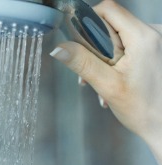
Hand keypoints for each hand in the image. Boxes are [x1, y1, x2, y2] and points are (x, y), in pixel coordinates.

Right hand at [50, 1, 161, 153]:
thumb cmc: (143, 108)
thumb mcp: (106, 85)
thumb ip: (82, 62)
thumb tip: (58, 47)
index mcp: (144, 37)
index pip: (108, 10)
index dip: (88, 21)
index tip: (78, 43)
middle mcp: (154, 33)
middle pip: (113, 24)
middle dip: (95, 47)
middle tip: (90, 73)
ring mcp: (158, 40)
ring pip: (120, 36)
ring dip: (105, 57)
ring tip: (102, 83)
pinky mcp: (157, 49)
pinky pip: (130, 44)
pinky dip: (118, 60)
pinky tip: (114, 81)